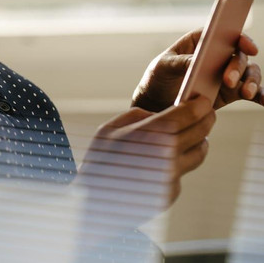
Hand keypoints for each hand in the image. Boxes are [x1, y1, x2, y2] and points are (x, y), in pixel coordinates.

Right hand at [76, 97, 215, 233]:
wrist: (94, 200)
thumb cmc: (98, 161)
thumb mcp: (109, 129)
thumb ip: (136, 116)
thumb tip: (159, 114)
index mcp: (150, 133)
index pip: (188, 115)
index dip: (200, 106)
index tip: (203, 101)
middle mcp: (166, 155)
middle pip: (200, 132)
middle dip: (206, 119)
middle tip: (206, 113)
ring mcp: (171, 176)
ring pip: (199, 153)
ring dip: (200, 140)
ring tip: (194, 135)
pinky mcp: (172, 192)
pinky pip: (183, 171)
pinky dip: (180, 162)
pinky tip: (167, 160)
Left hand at [132, 30, 260, 112]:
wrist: (158, 103)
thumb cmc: (157, 78)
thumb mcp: (162, 67)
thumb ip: (180, 62)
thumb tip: (198, 61)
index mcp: (199, 40)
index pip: (222, 32)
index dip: (237, 36)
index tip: (247, 47)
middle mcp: (218, 53)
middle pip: (237, 53)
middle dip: (237, 66)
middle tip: (228, 80)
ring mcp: (227, 72)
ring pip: (249, 72)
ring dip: (252, 81)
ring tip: (246, 93)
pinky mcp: (232, 92)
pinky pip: (252, 91)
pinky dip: (262, 95)